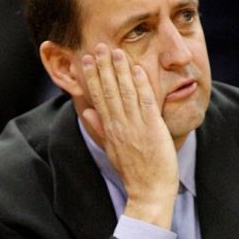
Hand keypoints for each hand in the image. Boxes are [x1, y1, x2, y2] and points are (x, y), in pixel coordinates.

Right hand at [81, 44, 178, 228]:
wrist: (149, 192)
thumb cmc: (134, 174)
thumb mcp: (111, 152)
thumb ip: (99, 130)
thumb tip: (86, 112)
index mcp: (109, 130)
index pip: (98, 98)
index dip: (92, 77)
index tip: (87, 59)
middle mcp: (119, 126)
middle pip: (109, 91)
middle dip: (103, 67)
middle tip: (98, 46)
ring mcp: (136, 127)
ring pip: (125, 93)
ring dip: (120, 70)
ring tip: (115, 51)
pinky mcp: (152, 129)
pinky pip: (146, 102)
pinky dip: (141, 84)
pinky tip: (136, 69)